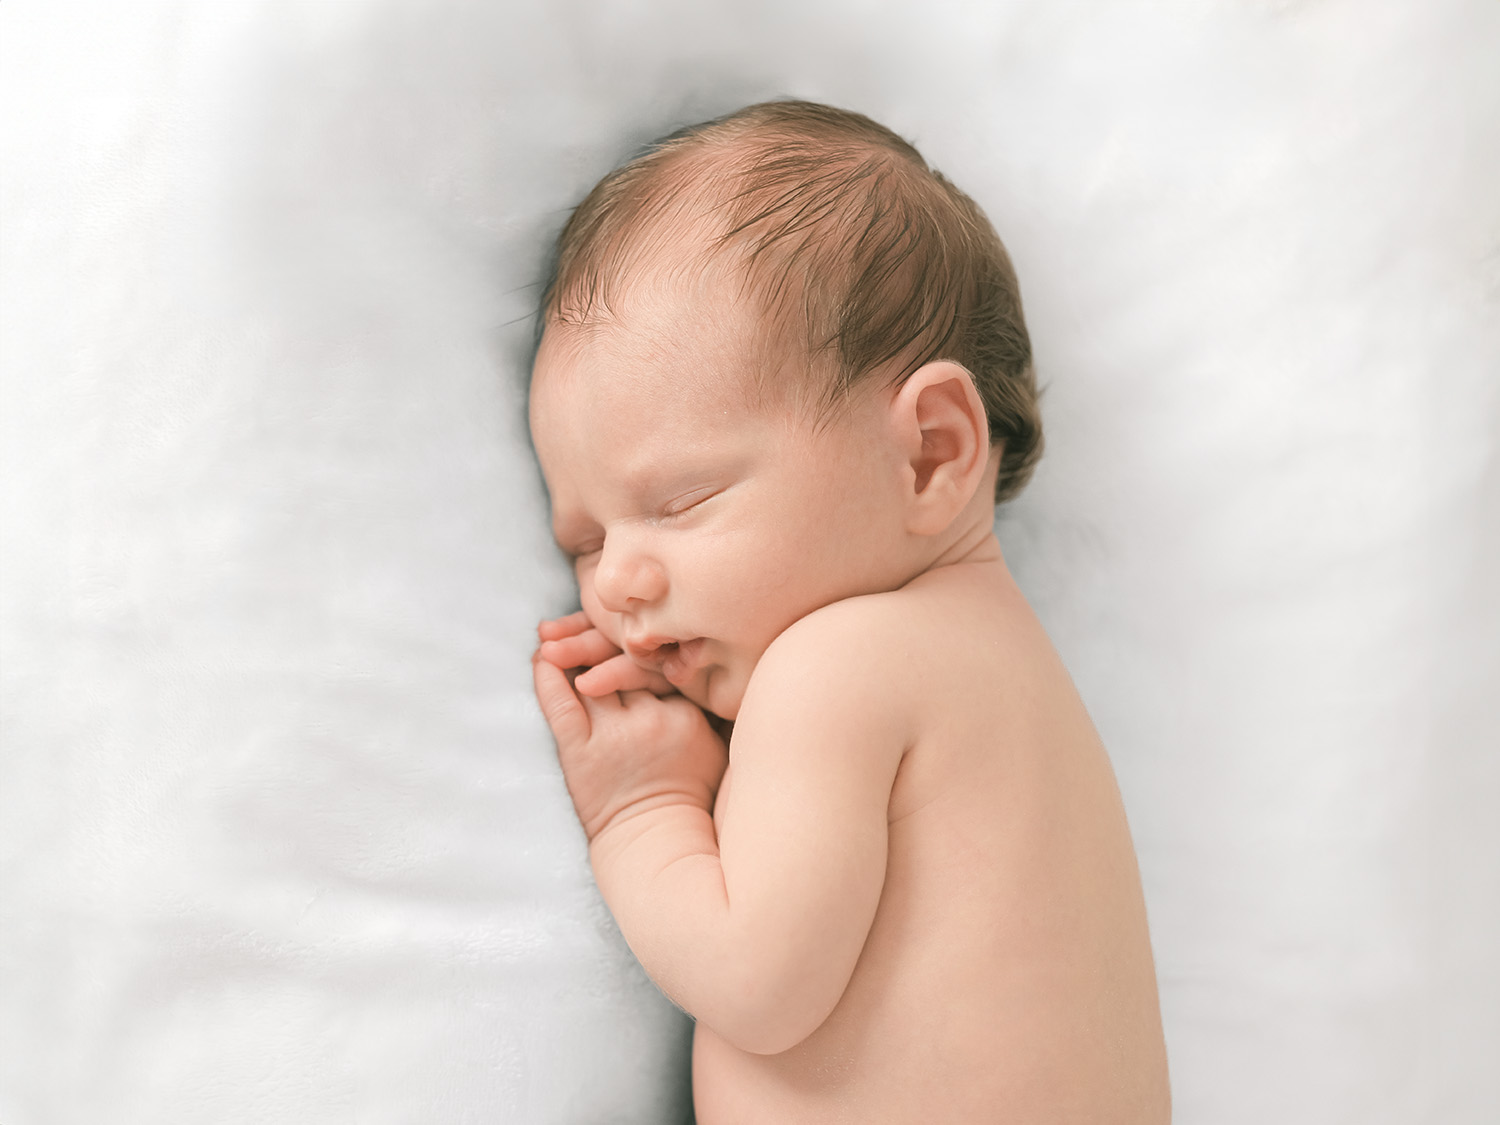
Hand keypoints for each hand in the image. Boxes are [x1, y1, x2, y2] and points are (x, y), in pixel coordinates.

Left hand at [533, 616, 728, 842]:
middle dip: (598, 636)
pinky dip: (547, 679)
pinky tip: (540, 658)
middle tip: (576, 620)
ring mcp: (614, 737)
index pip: (660, 660)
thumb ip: (704, 701)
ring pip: (591, 677)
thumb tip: (695, 658)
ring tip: (551, 633)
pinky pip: (560, 706)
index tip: (627, 625)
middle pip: (623, 661)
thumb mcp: (715, 744)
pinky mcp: (580, 754)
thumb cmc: (688, 794)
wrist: (657, 843)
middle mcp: (651, 719)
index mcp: (688, 713)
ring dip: (569, 649)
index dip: (640, 638)